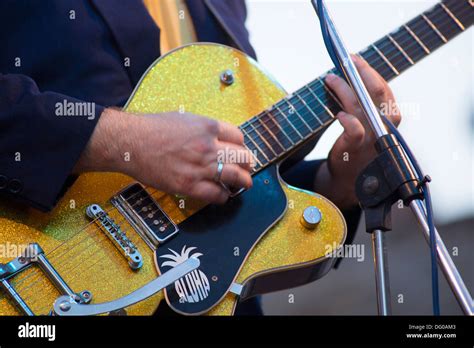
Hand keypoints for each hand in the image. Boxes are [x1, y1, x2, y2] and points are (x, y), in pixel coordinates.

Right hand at [75, 109, 253, 203]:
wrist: (130, 142)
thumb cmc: (152, 129)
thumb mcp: (185, 119)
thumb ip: (205, 129)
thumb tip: (218, 139)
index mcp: (208, 127)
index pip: (239, 137)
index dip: (241, 145)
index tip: (239, 151)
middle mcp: (208, 146)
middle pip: (243, 157)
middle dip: (247, 164)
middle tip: (246, 168)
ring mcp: (200, 167)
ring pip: (236, 177)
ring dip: (243, 182)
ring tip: (244, 184)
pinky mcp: (189, 185)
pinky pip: (217, 195)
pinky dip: (223, 196)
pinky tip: (222, 194)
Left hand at [314, 55, 400, 209]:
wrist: (349, 181)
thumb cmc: (356, 150)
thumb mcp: (365, 126)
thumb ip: (362, 106)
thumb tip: (346, 79)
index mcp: (389, 119)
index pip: (383, 89)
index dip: (368, 71)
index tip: (353, 59)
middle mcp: (384, 126)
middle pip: (378, 91)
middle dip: (360, 71)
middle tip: (345, 60)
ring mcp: (371, 137)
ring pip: (361, 104)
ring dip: (343, 88)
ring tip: (330, 79)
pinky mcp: (356, 148)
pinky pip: (354, 129)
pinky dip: (346, 118)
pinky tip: (337, 113)